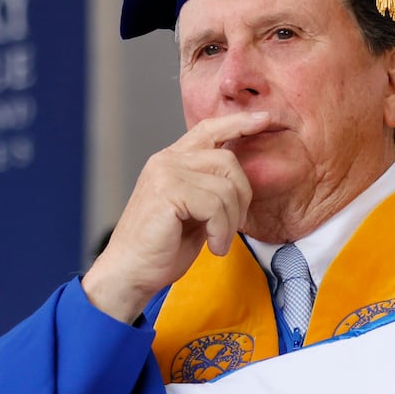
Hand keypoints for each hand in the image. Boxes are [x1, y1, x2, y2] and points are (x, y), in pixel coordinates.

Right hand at [82, 112, 268, 321]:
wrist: (129, 273)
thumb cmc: (160, 249)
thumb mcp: (193, 214)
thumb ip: (211, 191)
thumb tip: (240, 182)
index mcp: (171, 162)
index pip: (208, 129)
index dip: (239, 122)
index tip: (265, 119)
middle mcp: (166, 161)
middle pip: (228, 160)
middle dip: (242, 197)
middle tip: (232, 228)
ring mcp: (165, 173)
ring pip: (226, 186)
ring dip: (231, 221)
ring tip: (219, 242)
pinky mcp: (168, 192)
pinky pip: (215, 205)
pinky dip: (222, 231)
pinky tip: (213, 247)